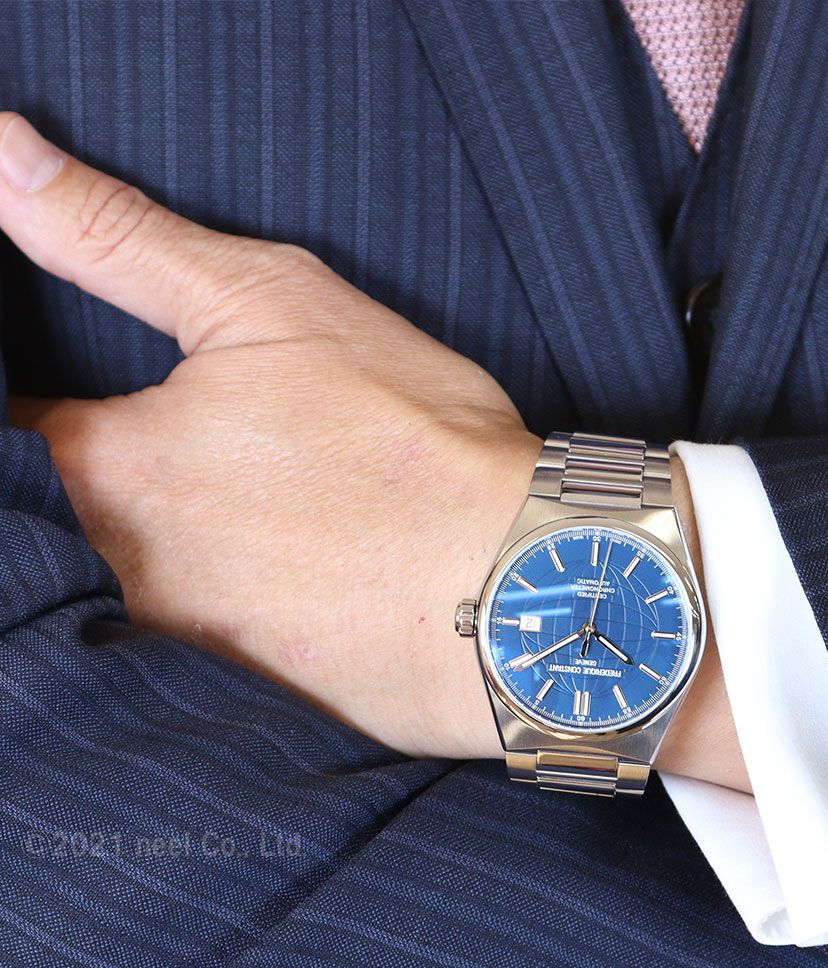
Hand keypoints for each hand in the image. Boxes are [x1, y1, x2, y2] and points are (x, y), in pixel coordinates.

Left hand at [0, 112, 748, 789]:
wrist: (522, 589)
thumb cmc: (408, 443)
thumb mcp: (270, 305)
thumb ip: (120, 239)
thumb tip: (1, 156)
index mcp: (114, 463)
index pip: (37, 421)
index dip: (93, 394)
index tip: (165, 394)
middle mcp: (128, 568)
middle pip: (109, 505)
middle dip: (167, 471)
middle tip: (264, 449)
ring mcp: (194, 645)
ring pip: (176, 573)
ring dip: (222, 541)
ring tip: (310, 515)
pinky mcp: (259, 698)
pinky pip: (236, 636)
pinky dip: (268, 604)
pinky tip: (333, 578)